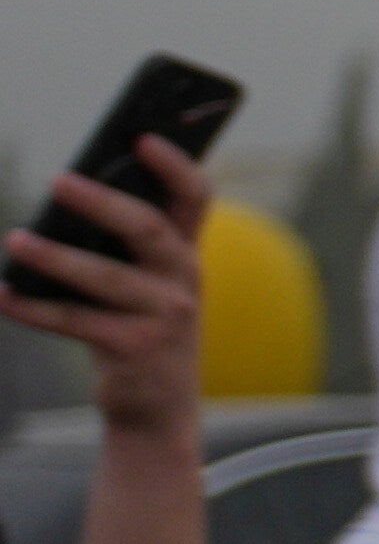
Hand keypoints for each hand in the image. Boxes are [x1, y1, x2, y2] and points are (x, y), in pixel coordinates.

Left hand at [2, 143, 206, 443]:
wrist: (158, 406)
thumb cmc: (139, 329)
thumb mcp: (147, 285)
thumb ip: (121, 248)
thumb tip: (61, 205)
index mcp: (186, 254)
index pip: (195, 197)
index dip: (174, 165)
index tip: (142, 137)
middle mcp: (183, 280)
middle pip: (147, 228)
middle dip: (103, 202)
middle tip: (59, 180)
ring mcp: (164, 316)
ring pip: (105, 277)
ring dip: (56, 257)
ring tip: (16, 240)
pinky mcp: (134, 348)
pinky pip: (75, 321)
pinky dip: (32, 308)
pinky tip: (2, 295)